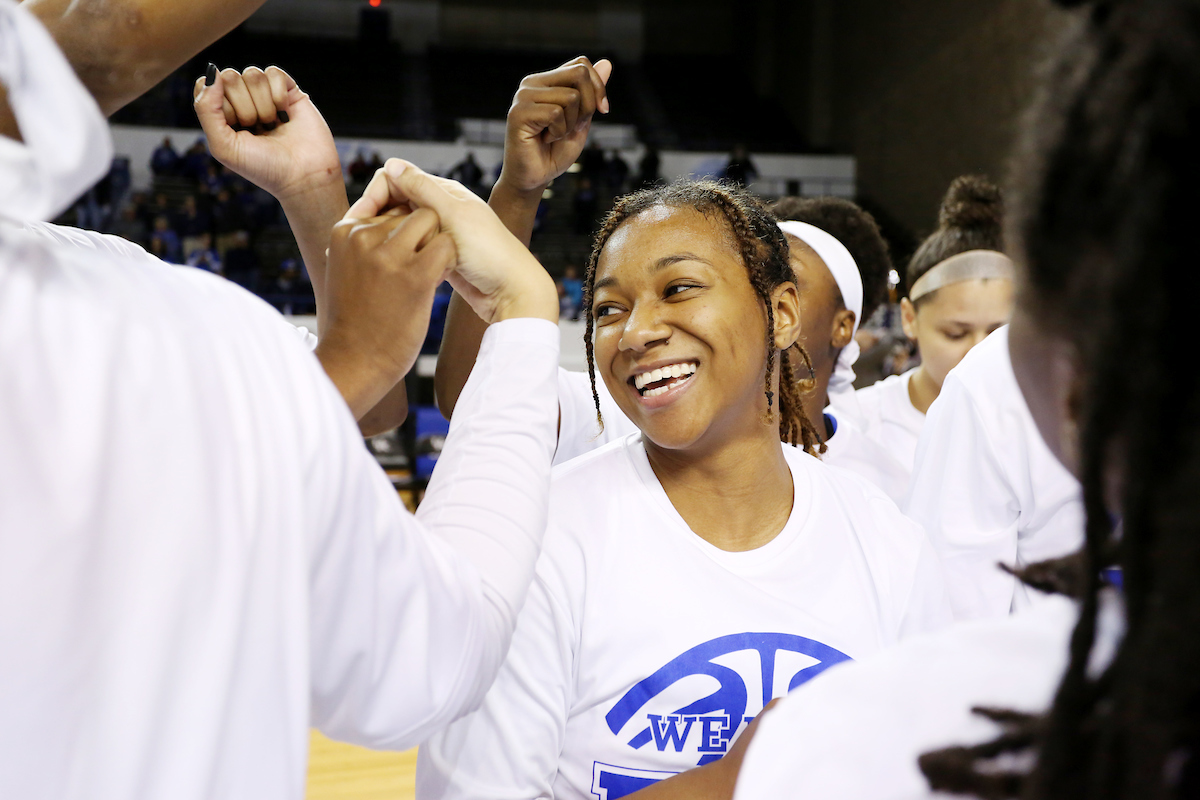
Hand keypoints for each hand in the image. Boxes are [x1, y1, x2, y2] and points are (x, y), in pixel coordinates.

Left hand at [193, 65, 341, 199]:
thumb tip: (213, 71)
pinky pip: (273, 72)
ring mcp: (266, 94)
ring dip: (263, 104)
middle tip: (258, 129)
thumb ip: (206, 109)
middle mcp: (243, 101)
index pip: (207, 85)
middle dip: (244, 108)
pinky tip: (285, 114)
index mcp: (223, 114)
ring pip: (252, 74)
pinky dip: (278, 95)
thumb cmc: (264, 168)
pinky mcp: (289, 90)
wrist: (304, 176)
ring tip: (273, 125)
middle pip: (230, 77)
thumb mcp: (224, 146)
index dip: (220, 106)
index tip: (235, 129)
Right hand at [315, 205, 454, 417]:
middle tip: (414, 268)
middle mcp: (363, 235)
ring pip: (430, 221)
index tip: (399, 256)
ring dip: (436, 245)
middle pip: (411, 210)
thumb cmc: (354, 322)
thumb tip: (381, 218)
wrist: (355, 364)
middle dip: (422, 234)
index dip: (403, 227)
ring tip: (425, 274)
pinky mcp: (413, 274)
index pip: (386, 203)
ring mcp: (388, 253)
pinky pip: (445, 246)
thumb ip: (363, 242)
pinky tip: (435, 281)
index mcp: (344, 231)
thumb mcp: (347, 271)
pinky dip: (448, 261)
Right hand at [349, 159, 558, 323]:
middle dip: (378, 218)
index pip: (396, 179)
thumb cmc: (489, 253)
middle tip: (363, 244)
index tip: (360, 220)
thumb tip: (391, 163)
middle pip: (397, 203)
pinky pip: (413, 249)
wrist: (513, 293)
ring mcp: (442, 233)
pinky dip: (402, 254)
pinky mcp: (441, 256)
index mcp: (445, 192)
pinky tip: (394, 269)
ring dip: (389, 238)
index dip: (375, 195)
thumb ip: (423, 191)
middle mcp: (443, 208)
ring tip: (378, 258)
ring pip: (402, 229)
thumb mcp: (453, 217)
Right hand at [496, 56, 612, 195]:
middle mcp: (532, 83)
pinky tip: (545, 139)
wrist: (535, 178)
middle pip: (579, 74)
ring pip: (571, 97)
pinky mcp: (519, 112)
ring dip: (571, 124)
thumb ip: (592, 93)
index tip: (602, 110)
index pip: (581, 64)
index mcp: (547, 81)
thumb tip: (607, 63)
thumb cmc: (555, 151)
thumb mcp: (583, 119)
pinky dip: (559, 132)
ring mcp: (524, 96)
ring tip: (553, 135)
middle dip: (588, 105)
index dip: (598, 87)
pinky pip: (556, 113)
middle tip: (572, 126)